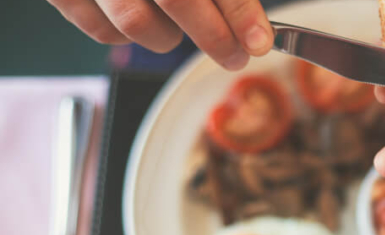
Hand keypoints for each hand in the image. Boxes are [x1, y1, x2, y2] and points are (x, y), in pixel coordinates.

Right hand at [47, 0, 274, 69]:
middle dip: (215, 37)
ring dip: (167, 37)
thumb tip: (250, 20)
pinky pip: (102, 31)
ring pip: (136, 23)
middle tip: (235, 55)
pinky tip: (141, 21)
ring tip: (177, 30)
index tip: (258, 39)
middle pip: (178, 0)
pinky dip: (127, 36)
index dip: (240, 12)